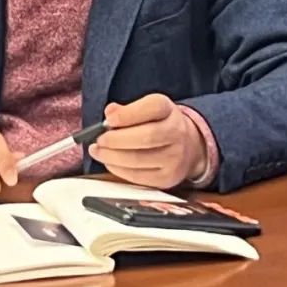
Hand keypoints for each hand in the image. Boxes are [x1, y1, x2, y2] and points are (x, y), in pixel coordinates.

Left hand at [88, 93, 207, 189]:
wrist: (187, 146)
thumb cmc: (159, 124)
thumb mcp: (146, 109)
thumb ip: (127, 110)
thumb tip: (110, 112)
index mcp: (168, 109)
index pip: (152, 107)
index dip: (127, 114)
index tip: (108, 119)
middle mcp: (176, 132)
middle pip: (146, 137)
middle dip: (116, 140)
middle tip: (99, 140)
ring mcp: (174, 157)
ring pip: (138, 159)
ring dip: (112, 156)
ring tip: (98, 151)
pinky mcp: (167, 178)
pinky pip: (137, 176)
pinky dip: (118, 169)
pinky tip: (110, 162)